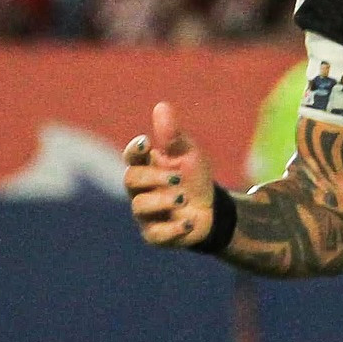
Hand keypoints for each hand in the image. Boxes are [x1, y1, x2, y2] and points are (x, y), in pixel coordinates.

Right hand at [123, 101, 215, 247]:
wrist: (211, 212)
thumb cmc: (194, 179)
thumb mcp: (188, 155)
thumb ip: (173, 136)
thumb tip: (161, 106)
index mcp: (146, 167)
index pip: (132, 156)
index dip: (135, 150)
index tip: (146, 142)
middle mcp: (140, 190)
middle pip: (131, 180)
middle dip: (153, 177)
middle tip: (177, 178)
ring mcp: (146, 213)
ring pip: (140, 206)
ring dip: (163, 201)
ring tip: (183, 199)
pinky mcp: (155, 235)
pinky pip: (156, 233)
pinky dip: (173, 228)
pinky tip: (189, 221)